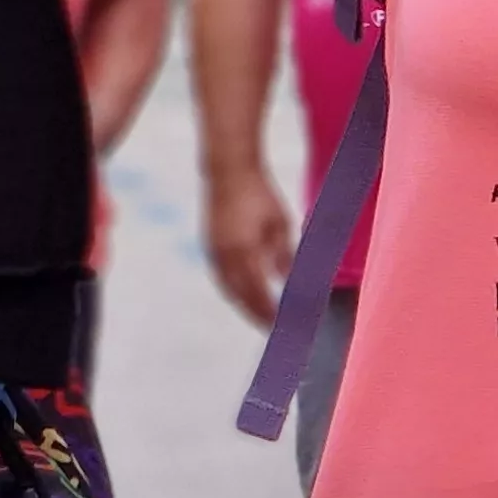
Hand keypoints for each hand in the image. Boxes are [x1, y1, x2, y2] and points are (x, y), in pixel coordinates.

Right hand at [204, 164, 296, 324]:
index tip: (282, 324)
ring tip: (259, 315)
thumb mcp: (280, 224)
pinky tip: (244, 293)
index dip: (269, 311)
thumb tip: (287, 282)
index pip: (258, 292)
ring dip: (243, 304)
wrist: (228, 170)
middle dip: (255, 314)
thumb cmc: (259, 193)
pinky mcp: (209, 245)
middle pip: (240, 296)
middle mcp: (225, 255)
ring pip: (227, 289)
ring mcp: (213, 251)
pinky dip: (233, 290)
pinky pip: (220, 277)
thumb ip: (283, 255)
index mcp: (244, 250)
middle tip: (271, 327)